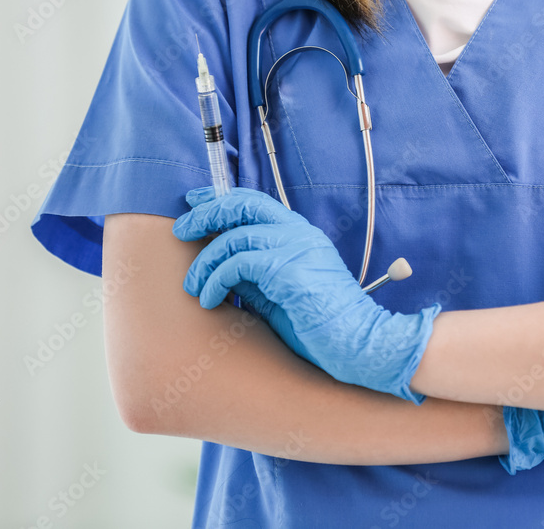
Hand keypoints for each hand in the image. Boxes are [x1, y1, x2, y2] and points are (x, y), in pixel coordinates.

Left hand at [172, 187, 439, 403]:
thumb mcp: (280, 296)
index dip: (219, 199)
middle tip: (180, 231)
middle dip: (205, 213)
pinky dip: (216, 280)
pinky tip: (212, 300)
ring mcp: (297, 248)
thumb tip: (220, 270)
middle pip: (242, 205)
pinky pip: (238, 264)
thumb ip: (255, 278)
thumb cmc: (324, 327)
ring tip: (194, 288)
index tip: (192, 204)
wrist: (363, 344)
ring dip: (205, 262)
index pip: (254, 202)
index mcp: (300, 235)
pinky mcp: (290, 270)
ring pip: (234, 236)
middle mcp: (299, 234)